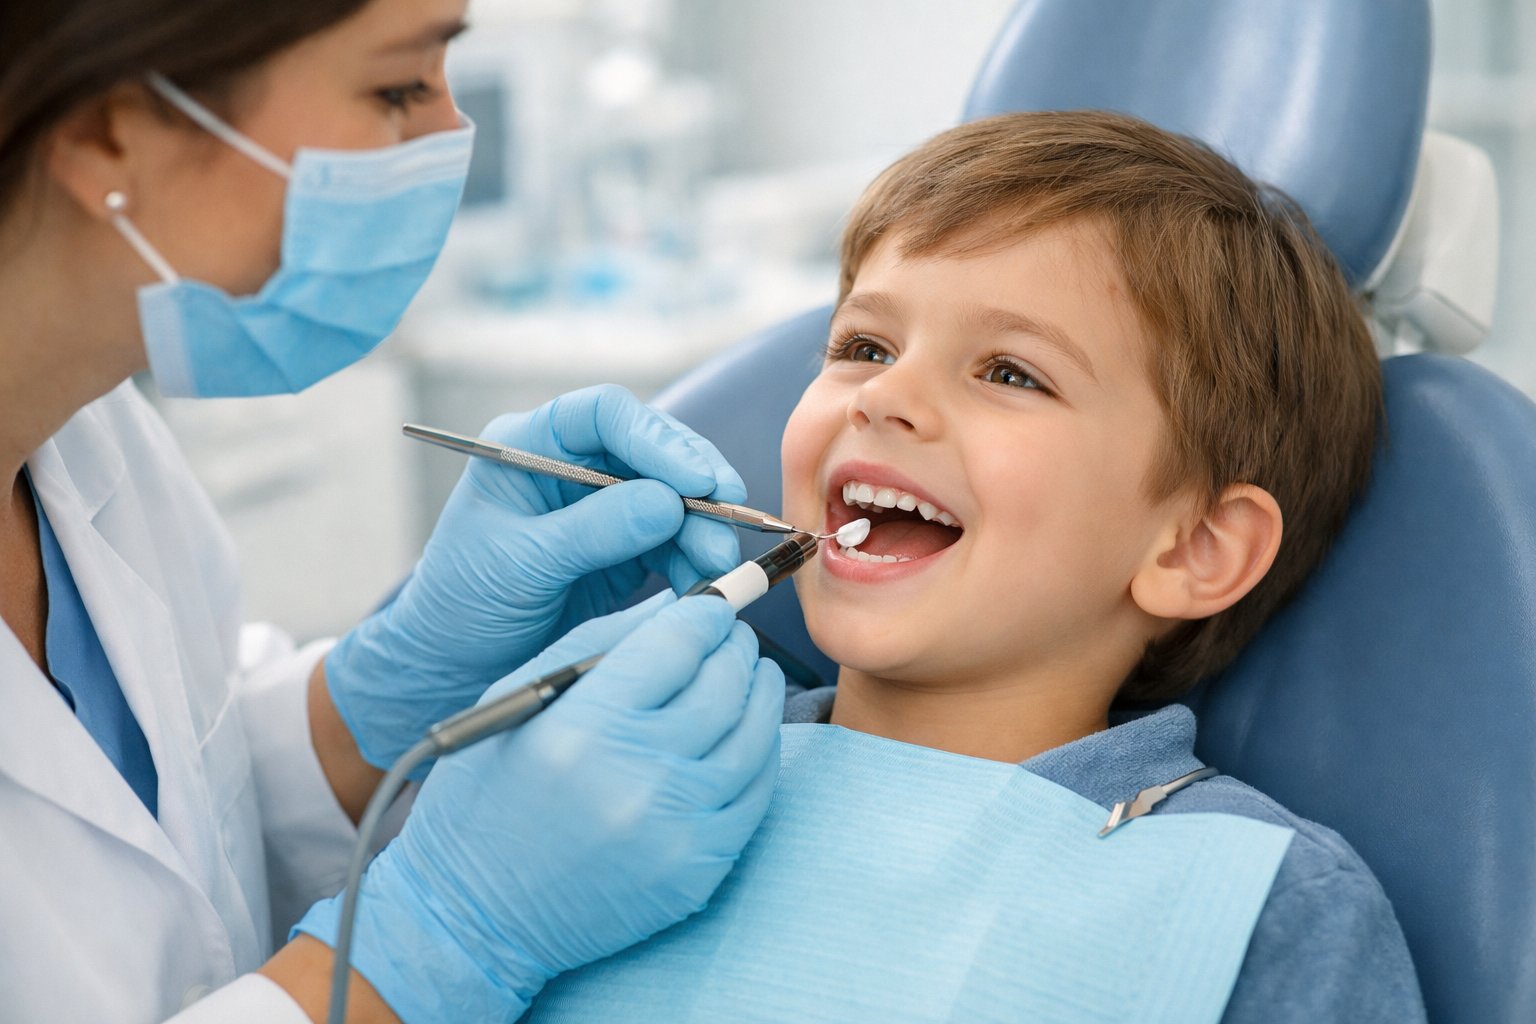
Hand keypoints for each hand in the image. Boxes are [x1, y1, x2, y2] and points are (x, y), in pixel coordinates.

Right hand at [295, 593, 784, 1021]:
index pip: (677, 643)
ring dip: (758, 691)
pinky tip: (747, 732)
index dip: (705, 614)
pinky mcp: (698, 869)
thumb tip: (674, 604)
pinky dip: (760, 751)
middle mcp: (637, 776)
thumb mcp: (519, 702)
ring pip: (754, 733)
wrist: (474, 917)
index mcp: (583, 725)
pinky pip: (756, 792)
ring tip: (750, 673)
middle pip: (724, 683)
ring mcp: (675, 828)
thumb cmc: (483, 799)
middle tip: (731, 636)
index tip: (712, 606)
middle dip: (735, 646)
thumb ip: (599, 643)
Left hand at [326, 384, 746, 768]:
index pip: (603, 415)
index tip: (696, 478)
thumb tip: (668, 503)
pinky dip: (693, 559)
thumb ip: (593, 531)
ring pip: (673, 497)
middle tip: (730, 512)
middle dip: (696, 481)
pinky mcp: (624, 549)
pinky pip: (674, 541)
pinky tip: (703, 582)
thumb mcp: (521, 564)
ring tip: (716, 564)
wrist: (453, 666)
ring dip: (703, 527)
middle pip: (651, 449)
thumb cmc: (463, 604)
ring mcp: (602, 507)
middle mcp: (572, 466)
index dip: (656, 438)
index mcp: (530, 446)